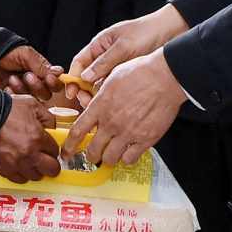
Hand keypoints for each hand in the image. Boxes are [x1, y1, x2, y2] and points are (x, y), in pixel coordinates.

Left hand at [0, 45, 62, 102]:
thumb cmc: (7, 52)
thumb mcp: (26, 55)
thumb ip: (42, 65)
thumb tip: (59, 72)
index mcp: (40, 72)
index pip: (54, 83)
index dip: (53, 83)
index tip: (48, 78)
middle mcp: (34, 84)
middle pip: (45, 94)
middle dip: (37, 86)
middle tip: (27, 76)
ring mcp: (23, 92)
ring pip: (32, 99)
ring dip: (23, 89)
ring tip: (12, 78)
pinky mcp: (12, 99)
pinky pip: (18, 103)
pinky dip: (13, 95)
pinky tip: (6, 86)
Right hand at [0, 94, 60, 182]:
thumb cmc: (5, 110)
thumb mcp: (31, 105)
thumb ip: (47, 116)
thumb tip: (53, 127)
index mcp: (37, 137)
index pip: (55, 151)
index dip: (53, 149)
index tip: (49, 147)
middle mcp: (29, 154)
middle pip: (51, 170)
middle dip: (51, 165)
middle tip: (47, 159)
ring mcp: (17, 164)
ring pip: (36, 176)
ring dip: (36, 169)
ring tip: (32, 161)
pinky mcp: (5, 170)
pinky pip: (20, 179)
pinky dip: (22, 174)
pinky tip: (21, 165)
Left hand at [61, 49, 185, 166]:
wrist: (165, 77)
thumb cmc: (141, 72)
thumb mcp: (112, 76)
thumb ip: (100, 94)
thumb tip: (92, 100)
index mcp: (100, 106)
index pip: (78, 131)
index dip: (69, 145)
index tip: (66, 152)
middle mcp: (111, 122)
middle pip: (92, 150)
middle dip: (90, 155)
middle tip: (92, 155)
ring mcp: (128, 133)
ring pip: (110, 158)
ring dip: (108, 159)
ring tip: (111, 155)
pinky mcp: (145, 139)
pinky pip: (130, 159)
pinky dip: (127, 158)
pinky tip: (128, 152)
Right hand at [65, 6, 188, 106]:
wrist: (170, 33)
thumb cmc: (146, 32)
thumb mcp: (123, 46)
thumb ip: (104, 61)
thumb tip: (85, 77)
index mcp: (99, 45)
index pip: (80, 63)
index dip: (74, 77)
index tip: (73, 91)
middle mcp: (104, 58)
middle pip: (87, 77)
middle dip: (84, 90)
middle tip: (85, 102)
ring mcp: (115, 68)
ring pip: (100, 85)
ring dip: (97, 96)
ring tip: (98, 106)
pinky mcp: (126, 77)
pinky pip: (114, 89)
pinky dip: (111, 97)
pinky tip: (112, 105)